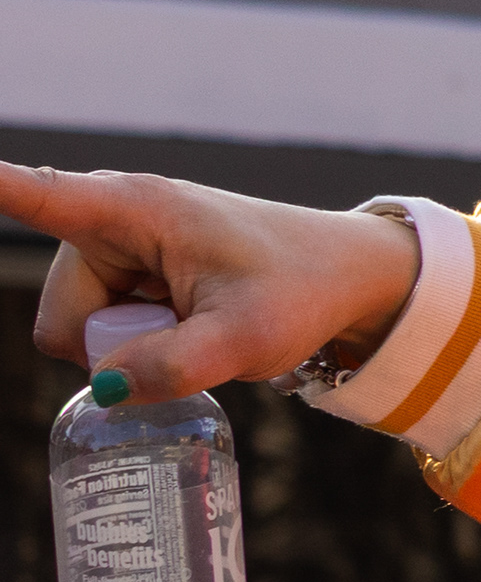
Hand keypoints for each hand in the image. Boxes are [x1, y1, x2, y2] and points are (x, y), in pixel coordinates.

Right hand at [0, 162, 421, 404]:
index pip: (34, 193)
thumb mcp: (247, 337)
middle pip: (61, 317)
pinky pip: (104, 330)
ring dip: (133, 345)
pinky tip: (189, 324)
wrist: (346, 276)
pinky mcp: (126, 271)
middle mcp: (111, 219)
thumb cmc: (302, 289)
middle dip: (113, 346)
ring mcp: (116, 247)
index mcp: (131, 209)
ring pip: (80, 332)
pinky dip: (143, 341)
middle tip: (191, 333)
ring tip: (198, 324)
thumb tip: (102, 388)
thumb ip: (174, 366)